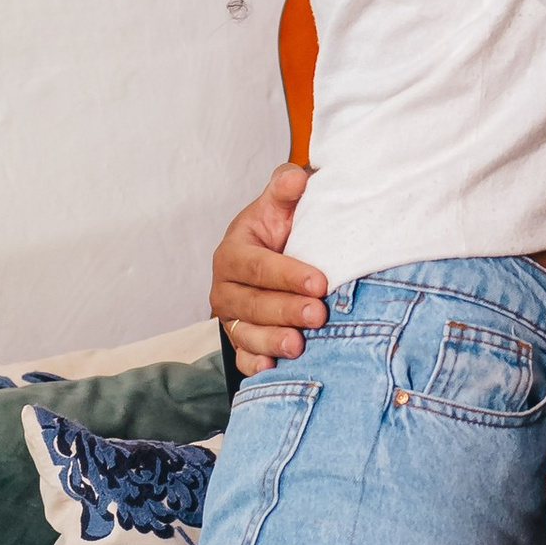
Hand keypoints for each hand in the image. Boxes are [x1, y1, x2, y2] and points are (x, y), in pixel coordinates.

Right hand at [211, 166, 325, 371]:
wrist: (268, 258)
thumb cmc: (276, 231)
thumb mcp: (278, 206)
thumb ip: (285, 189)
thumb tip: (297, 177)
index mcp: (233, 253)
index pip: (258, 266)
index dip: (287, 275)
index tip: (319, 282)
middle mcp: (225, 288)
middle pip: (252, 303)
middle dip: (285, 310)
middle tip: (318, 315)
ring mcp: (231, 317)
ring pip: (246, 332)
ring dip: (271, 340)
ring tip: (298, 345)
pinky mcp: (240, 340)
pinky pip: (242, 356)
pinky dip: (254, 363)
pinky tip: (270, 368)